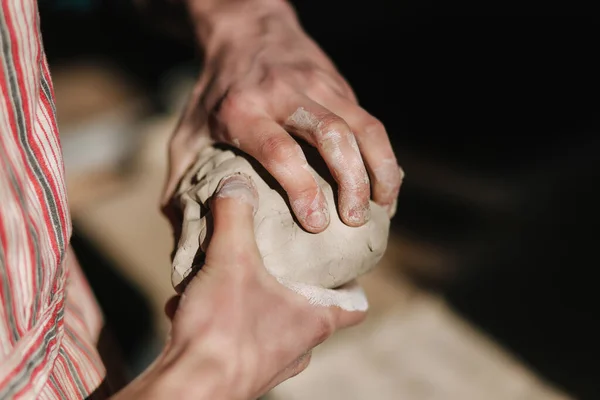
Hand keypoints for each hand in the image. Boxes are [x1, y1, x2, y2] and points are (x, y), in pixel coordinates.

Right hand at [114, 175, 364, 399]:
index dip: (355, 286)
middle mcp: (297, 347)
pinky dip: (227, 320)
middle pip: (313, 314)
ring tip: (240, 277)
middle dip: (301, 287)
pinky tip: (199, 303)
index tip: (347, 265)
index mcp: (313, 321)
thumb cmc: (224, 330)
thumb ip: (235, 217)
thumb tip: (237, 183)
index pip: (354, 307)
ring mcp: (269, 364)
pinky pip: (239, 339)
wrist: (187, 388)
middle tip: (288, 259)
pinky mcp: (238, 372)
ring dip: (260, 303)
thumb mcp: (231, 261)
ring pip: (274, 326)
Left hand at [162, 0, 402, 232]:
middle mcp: (284, 93)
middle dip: (351, 182)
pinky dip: (384, 156)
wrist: (245, 28)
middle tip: (354, 221)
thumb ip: (182, 182)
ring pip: (363, 126)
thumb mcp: (186, 132)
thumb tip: (183, 237)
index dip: (302, 188)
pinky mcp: (340, 85)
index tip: (315, 223)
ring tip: (383, 207)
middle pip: (331, 135)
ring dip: (380, 169)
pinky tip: (385, 185)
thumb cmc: (214, 91)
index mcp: (242, 110)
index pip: (279, 150)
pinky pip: (371, 122)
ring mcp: (319, 86)